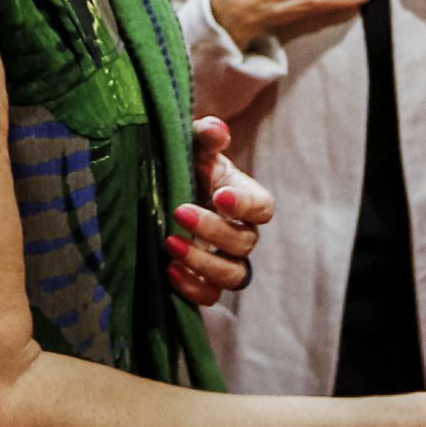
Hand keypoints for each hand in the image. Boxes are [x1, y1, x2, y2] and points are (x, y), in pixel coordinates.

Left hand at [167, 117, 275, 306]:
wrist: (161, 195)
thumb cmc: (186, 168)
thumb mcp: (194, 148)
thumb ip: (206, 136)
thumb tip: (216, 130)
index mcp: (245, 199)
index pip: (263, 208)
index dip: (246, 205)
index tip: (219, 195)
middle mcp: (242, 234)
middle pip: (245, 243)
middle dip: (213, 230)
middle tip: (179, 211)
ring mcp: (225, 261)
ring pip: (235, 276)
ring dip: (204, 263)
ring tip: (171, 245)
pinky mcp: (204, 281)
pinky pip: (211, 296)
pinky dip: (193, 288)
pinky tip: (169, 270)